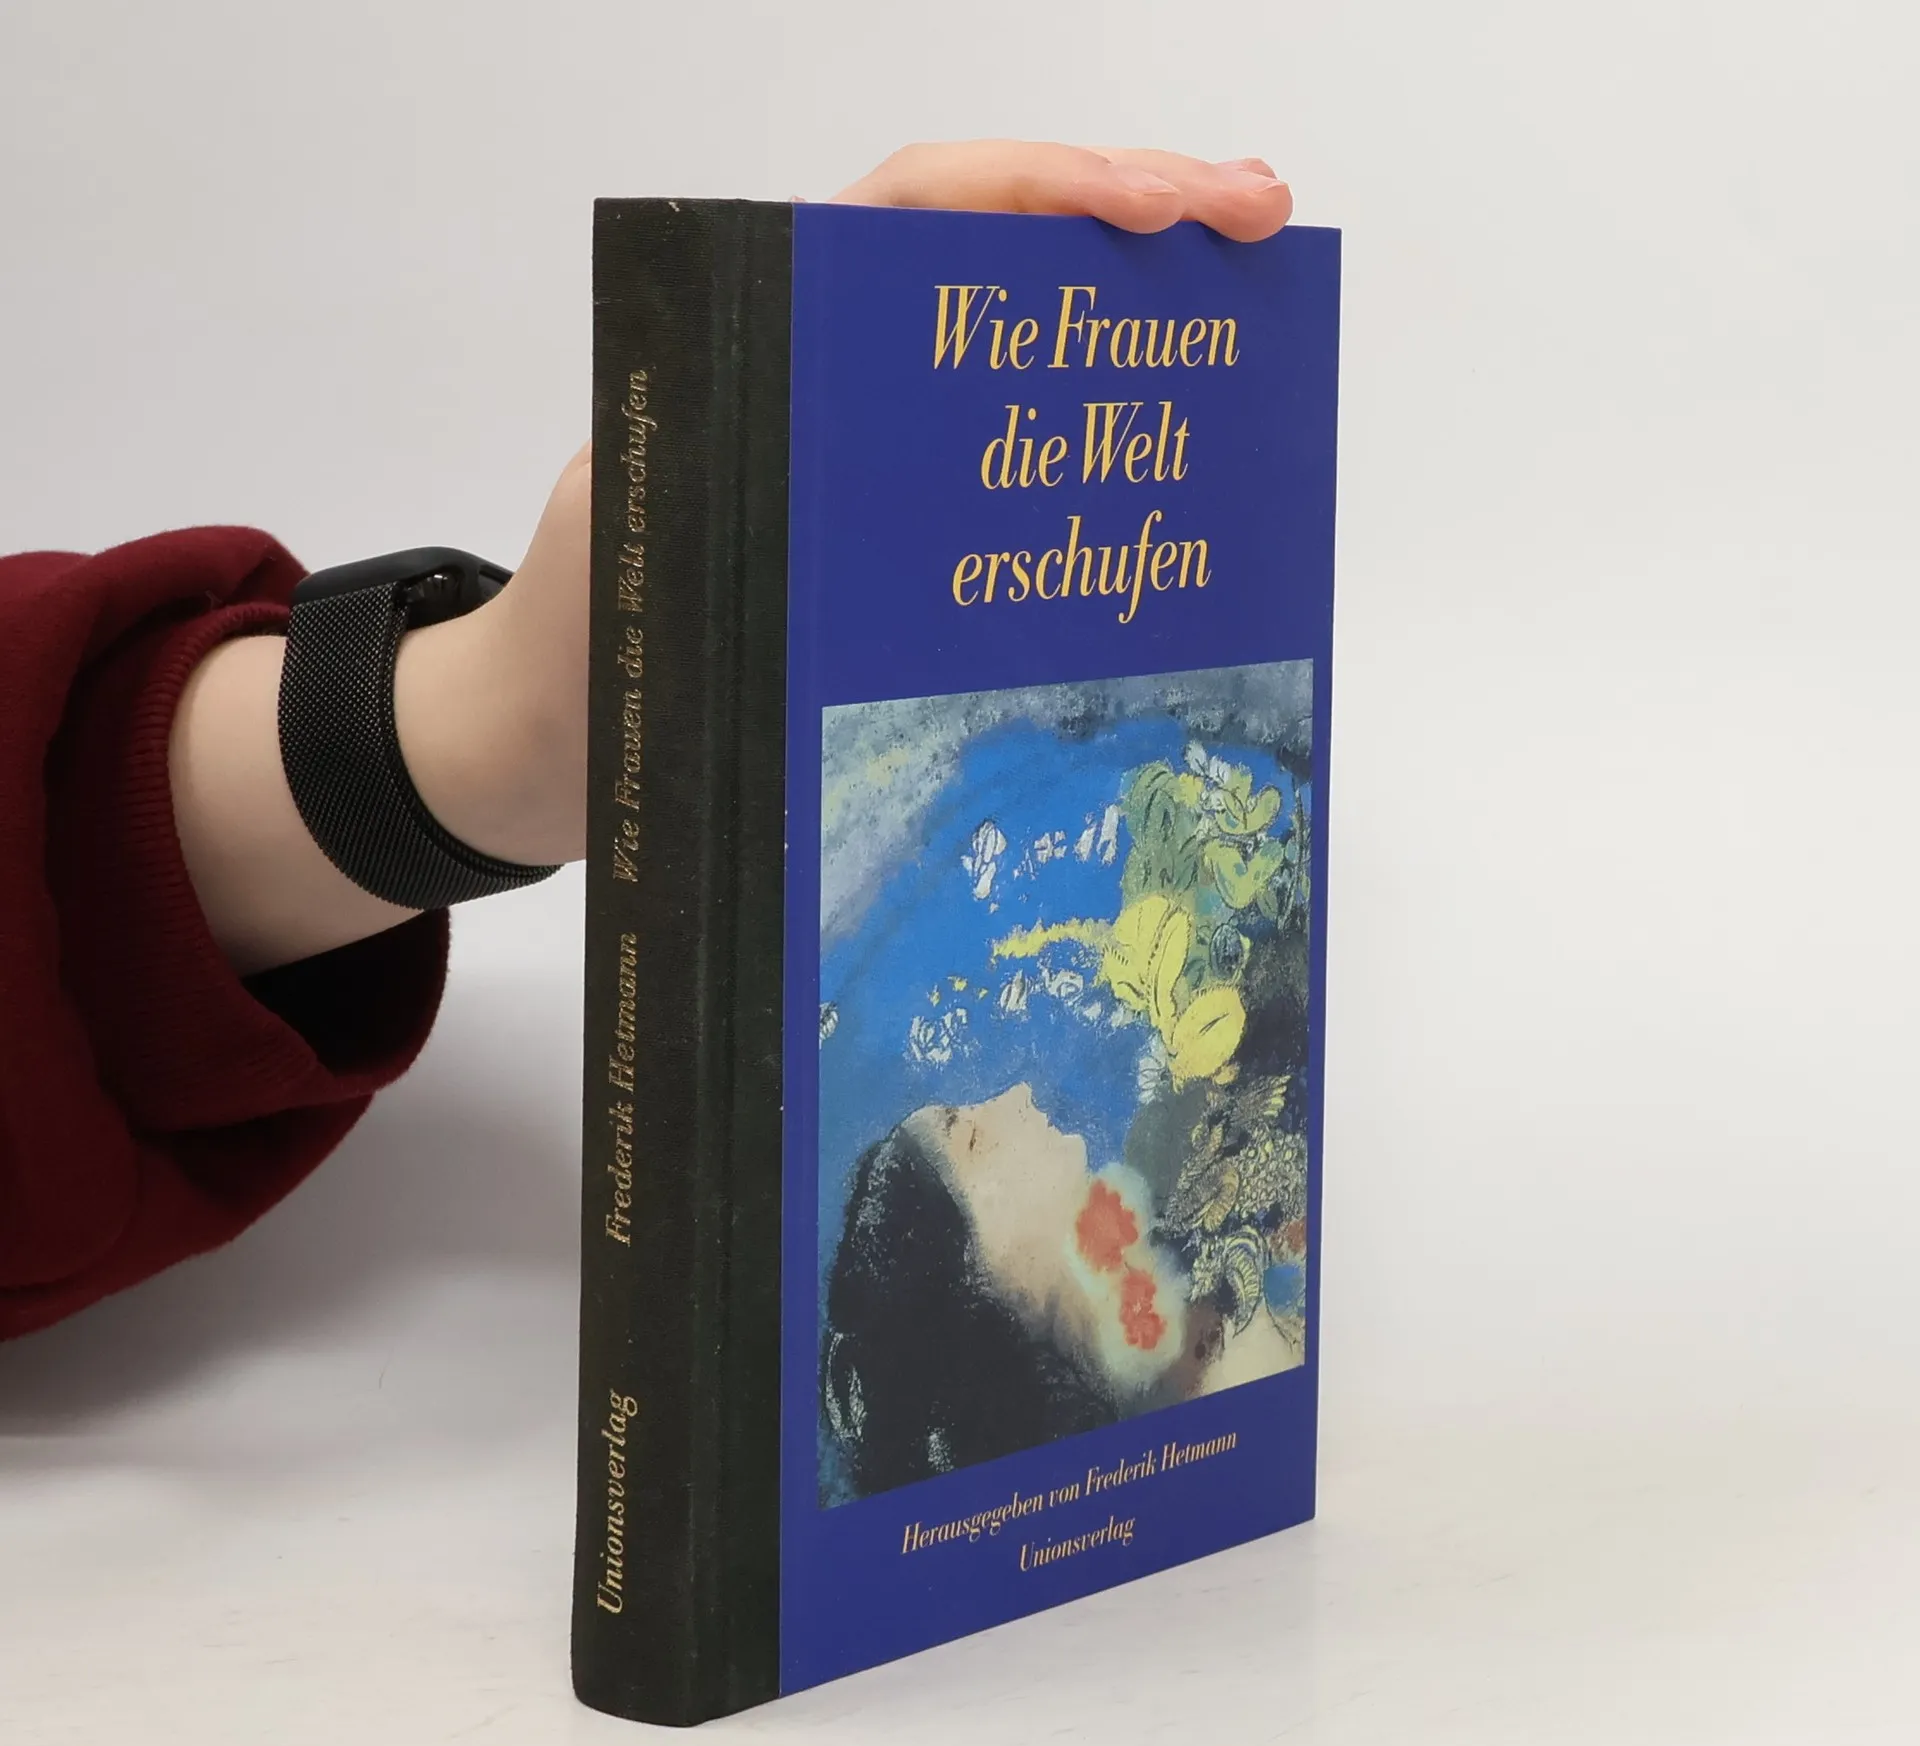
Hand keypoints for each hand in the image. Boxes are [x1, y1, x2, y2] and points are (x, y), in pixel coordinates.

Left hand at [175, 143, 1291, 972]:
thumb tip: (850, 476)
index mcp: (763, 342)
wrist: (543, 750)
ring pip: (1013, 359)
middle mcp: (827, 375)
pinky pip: (998, 471)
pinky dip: (1085, 455)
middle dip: (1136, 222)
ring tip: (1256, 322)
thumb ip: (720, 493)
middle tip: (1264, 223)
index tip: (1165, 209)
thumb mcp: (634, 549)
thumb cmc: (573, 651)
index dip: (1048, 189)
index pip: (921, 210)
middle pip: (993, 257)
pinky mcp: (884, 531)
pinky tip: (1169, 480)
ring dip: (1131, 330)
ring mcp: (865, 452)